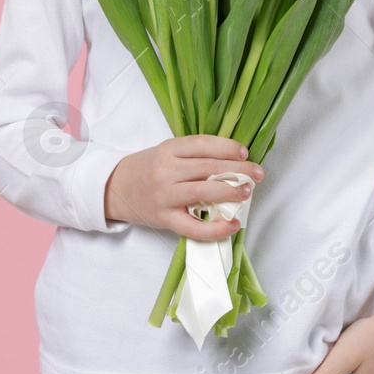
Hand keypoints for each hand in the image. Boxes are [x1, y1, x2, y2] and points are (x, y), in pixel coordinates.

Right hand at [103, 135, 264, 238]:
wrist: (115, 188)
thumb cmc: (147, 169)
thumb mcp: (166, 152)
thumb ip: (193, 154)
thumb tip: (232, 160)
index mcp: (168, 149)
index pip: (202, 144)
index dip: (227, 148)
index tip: (244, 153)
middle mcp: (166, 171)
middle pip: (207, 167)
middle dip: (238, 170)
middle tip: (257, 173)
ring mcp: (165, 196)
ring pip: (202, 192)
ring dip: (230, 192)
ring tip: (247, 192)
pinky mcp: (164, 219)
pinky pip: (193, 227)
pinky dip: (215, 228)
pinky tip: (232, 225)